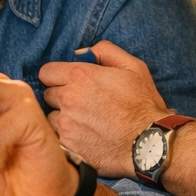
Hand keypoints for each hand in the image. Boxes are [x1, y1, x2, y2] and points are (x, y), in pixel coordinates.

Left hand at [39, 41, 169, 177]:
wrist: (150, 143)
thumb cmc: (143, 104)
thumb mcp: (132, 66)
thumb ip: (104, 51)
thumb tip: (80, 52)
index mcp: (80, 76)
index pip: (46, 72)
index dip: (57, 76)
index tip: (68, 82)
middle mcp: (68, 98)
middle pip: (47, 94)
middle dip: (60, 96)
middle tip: (80, 102)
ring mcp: (66, 123)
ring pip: (50, 117)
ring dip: (62, 117)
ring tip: (83, 121)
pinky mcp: (68, 144)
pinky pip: (57, 136)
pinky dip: (67, 135)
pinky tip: (85, 135)